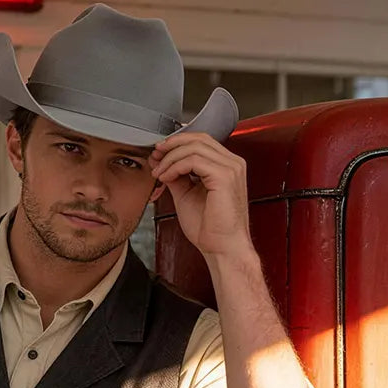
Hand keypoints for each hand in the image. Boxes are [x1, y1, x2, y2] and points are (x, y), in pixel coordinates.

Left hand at [150, 132, 252, 260]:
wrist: (221, 248)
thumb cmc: (210, 229)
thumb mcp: (187, 195)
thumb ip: (178, 176)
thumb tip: (164, 164)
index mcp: (226, 166)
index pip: (201, 141)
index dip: (177, 144)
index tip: (159, 154)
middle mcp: (232, 163)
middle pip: (198, 139)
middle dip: (171, 146)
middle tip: (155, 156)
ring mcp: (231, 168)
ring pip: (194, 148)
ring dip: (170, 158)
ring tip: (159, 173)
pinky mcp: (225, 177)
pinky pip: (194, 160)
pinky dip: (175, 167)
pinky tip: (166, 178)